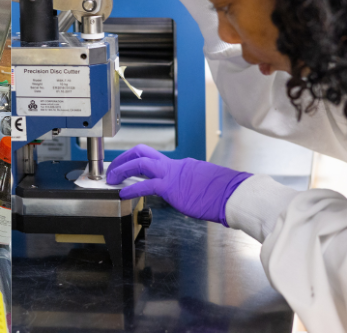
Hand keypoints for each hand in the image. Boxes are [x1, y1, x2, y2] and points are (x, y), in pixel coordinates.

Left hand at [107, 144, 251, 225]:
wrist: (235, 195)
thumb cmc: (225, 194)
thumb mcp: (204, 185)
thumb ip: (191, 186)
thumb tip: (187, 194)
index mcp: (182, 165)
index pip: (154, 158)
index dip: (136, 161)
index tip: (126, 168)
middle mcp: (175, 165)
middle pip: (142, 151)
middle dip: (124, 157)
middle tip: (112, 168)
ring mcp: (172, 174)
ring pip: (140, 162)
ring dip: (121, 169)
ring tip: (111, 179)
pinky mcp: (171, 187)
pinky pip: (145, 185)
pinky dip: (131, 188)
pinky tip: (122, 194)